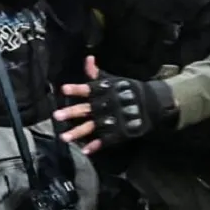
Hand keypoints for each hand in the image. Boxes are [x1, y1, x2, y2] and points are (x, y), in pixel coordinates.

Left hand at [54, 57, 173, 154]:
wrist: (152, 102)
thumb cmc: (129, 89)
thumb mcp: (113, 80)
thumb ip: (97, 73)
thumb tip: (88, 58)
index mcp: (104, 91)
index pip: (88, 89)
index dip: (76, 89)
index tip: (64, 89)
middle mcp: (105, 105)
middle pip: (86, 109)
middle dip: (71, 112)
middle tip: (56, 115)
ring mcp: (111, 119)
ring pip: (92, 126)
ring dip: (78, 132)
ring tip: (64, 137)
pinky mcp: (118, 131)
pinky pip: (106, 139)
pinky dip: (96, 145)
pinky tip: (85, 150)